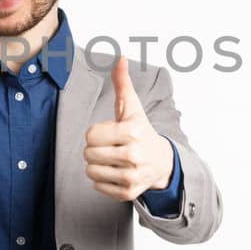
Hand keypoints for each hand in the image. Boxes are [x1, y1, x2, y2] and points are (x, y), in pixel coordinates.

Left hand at [83, 57, 173, 200]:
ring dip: (96, 165)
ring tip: (111, 160)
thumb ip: (122, 83)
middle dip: (94, 149)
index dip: (95, 133)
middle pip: (88, 153)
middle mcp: (134, 155)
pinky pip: (97, 187)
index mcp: (132, 131)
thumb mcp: (132, 107)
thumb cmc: (141, 131)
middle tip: (110, 148)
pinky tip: (115, 173)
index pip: (90, 135)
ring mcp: (132, 176)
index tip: (109, 134)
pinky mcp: (128, 193)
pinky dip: (102, 181)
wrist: (162, 162)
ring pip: (90, 171)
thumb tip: (121, 57)